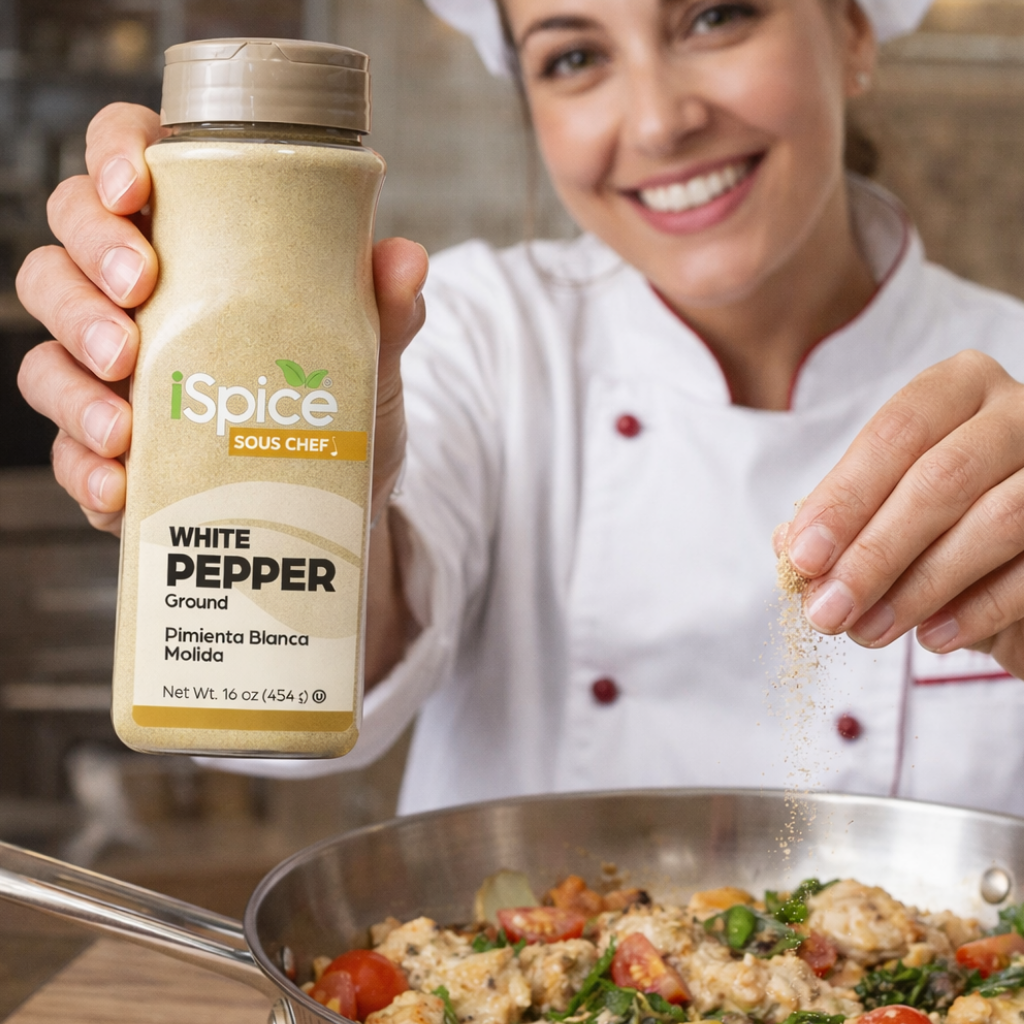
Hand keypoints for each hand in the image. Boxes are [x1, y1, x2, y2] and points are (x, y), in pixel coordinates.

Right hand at [16, 102, 426, 535]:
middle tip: (139, 296)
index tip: (133, 188)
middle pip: (64, 253)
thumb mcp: (369, 349)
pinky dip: (83, 468)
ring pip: (46, 354)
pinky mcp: (110, 454)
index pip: (127, 168)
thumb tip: (407, 262)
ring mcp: (112, 381)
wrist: (341, 493)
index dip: (112, 155)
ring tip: (125, 418)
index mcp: (192, 248)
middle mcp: (134, 304)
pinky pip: (67, 453)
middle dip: (88, 269)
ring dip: (74, 379)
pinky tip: (118, 485)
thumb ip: (386, 306)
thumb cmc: (338, 397)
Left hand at [778, 350, 1023, 677]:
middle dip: (875, 553)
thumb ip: (840, 520)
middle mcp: (1016, 413)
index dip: (844, 500)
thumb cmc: (939, 519)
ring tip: (869, 631)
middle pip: (943, 478)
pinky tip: (931, 637)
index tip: (802, 559)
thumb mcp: (882, 509)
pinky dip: (979, 610)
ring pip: (998, 521)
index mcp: (957, 389)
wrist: (1013, 559)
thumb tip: (790, 546)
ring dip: (921, 587)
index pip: (894, 435)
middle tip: (828, 611)